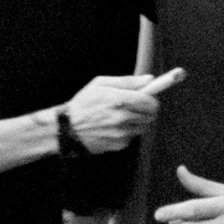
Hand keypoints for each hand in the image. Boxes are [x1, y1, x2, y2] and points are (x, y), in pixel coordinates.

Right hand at [65, 68, 183, 154]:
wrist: (68, 129)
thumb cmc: (84, 102)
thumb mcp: (101, 84)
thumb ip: (127, 82)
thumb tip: (150, 79)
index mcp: (119, 99)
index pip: (150, 101)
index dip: (154, 99)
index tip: (156, 97)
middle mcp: (123, 117)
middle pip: (151, 115)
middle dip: (147, 110)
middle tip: (136, 106)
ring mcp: (122, 133)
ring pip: (143, 127)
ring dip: (138, 121)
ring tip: (121, 116)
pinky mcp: (120, 145)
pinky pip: (132, 137)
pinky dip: (127, 132)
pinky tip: (112, 128)